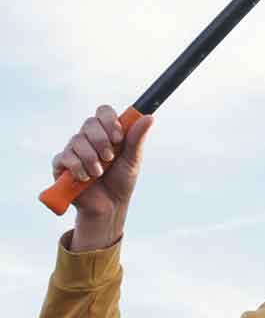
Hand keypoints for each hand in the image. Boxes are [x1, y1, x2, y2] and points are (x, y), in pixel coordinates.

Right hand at [51, 105, 153, 249]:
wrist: (109, 206)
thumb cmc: (121, 180)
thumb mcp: (133, 159)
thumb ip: (137, 138)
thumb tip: (150, 117)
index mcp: (107, 133)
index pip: (103, 111)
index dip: (109, 120)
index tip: (118, 137)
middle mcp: (88, 138)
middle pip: (89, 123)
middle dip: (101, 141)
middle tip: (110, 158)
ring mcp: (73, 150)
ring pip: (76, 140)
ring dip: (91, 158)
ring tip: (99, 173)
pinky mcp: (61, 165)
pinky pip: (64, 157)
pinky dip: (77, 168)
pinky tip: (86, 178)